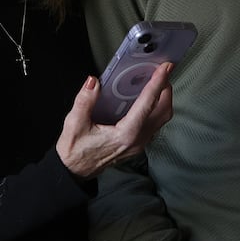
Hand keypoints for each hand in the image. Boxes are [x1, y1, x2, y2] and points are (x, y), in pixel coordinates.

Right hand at [56, 62, 172, 177]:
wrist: (74, 172)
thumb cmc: (74, 151)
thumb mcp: (74, 124)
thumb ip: (84, 101)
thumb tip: (92, 82)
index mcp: (125, 134)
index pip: (147, 104)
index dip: (157, 83)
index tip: (165, 68)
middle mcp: (137, 140)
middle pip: (162, 111)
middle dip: (165, 89)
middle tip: (163, 71)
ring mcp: (139, 144)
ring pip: (162, 119)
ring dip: (163, 99)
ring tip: (157, 81)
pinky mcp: (137, 145)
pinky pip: (155, 124)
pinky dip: (156, 108)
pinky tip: (147, 99)